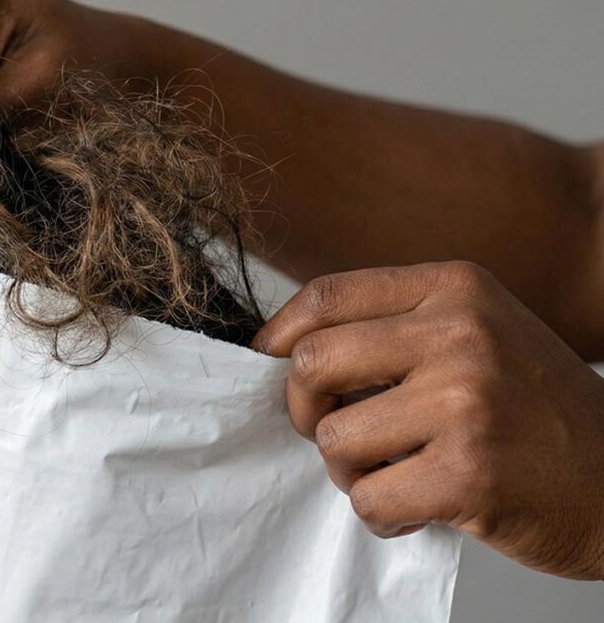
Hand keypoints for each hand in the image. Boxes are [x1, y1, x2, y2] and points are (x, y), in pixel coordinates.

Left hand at [253, 261, 603, 579]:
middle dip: (304, 410)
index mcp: (455, 288)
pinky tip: (419, 509)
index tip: (269, 362)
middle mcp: (460, 333)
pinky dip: (382, 515)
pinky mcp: (470, 473)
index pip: (327, 296)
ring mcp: (466, 402)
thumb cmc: (534, 410)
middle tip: (336, 433)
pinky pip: (369, 499)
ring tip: (396, 474)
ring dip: (350, 472)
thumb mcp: (477, 333)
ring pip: (333, 439)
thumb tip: (283, 348)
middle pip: (312, 363)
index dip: (281, 335)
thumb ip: (394, 327)